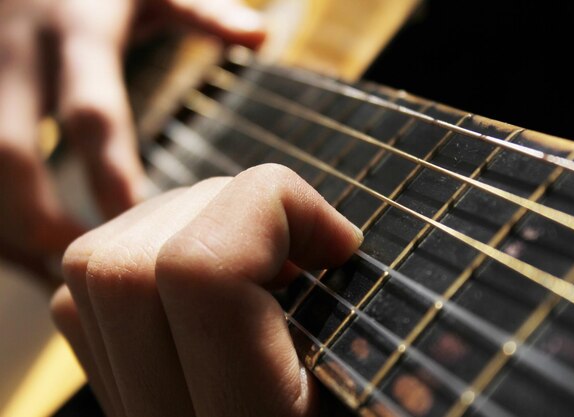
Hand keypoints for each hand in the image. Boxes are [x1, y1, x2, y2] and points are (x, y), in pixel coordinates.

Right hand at [0, 0, 264, 281]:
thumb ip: (202, 11)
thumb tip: (261, 36)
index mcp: (78, 36)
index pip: (91, 116)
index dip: (113, 178)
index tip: (141, 229)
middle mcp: (18, 59)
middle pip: (12, 154)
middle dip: (41, 218)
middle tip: (89, 266)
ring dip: (11, 229)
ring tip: (58, 277)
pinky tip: (30, 251)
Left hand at [51, 164, 363, 416]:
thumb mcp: (378, 398)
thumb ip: (364, 336)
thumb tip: (338, 241)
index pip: (200, 275)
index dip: (273, 211)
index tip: (339, 243)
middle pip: (133, 260)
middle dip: (231, 210)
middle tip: (302, 246)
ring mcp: (127, 406)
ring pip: (96, 263)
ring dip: (188, 221)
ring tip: (259, 252)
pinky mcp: (113, 385)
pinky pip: (91, 286)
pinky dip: (151, 245)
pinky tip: (213, 269)